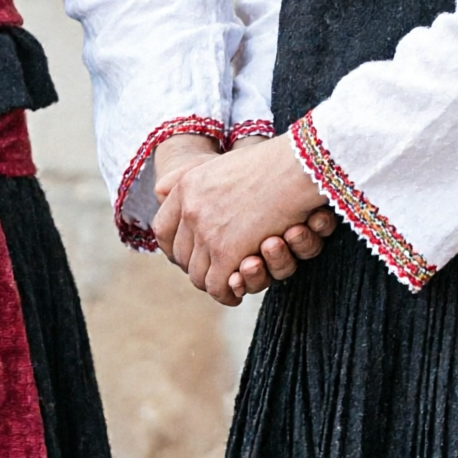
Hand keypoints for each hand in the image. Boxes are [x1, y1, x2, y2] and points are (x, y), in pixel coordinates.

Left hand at [157, 136, 338, 303]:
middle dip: (199, 267)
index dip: (173, 247)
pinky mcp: (228, 253)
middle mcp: (190, 210)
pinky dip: (227, 294)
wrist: (299, 166)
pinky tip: (235, 294)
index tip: (186, 254)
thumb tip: (159, 188)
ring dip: (215, 282)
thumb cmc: (274, 163)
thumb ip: (196, 178)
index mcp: (186, 187)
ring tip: (229, 282)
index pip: (163, 229)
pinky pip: (218, 287)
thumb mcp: (223, 163)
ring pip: (199, 274)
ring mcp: (207, 233)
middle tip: (217, 272)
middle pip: (182, 255)